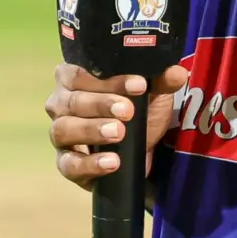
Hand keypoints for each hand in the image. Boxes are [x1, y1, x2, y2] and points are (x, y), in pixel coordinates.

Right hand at [45, 62, 188, 190]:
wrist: (141, 148)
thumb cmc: (137, 110)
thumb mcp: (151, 94)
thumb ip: (161, 82)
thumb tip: (176, 73)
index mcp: (73, 79)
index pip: (80, 74)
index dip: (108, 79)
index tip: (139, 84)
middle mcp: (60, 104)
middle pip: (71, 101)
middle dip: (100, 104)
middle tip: (128, 110)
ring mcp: (60, 134)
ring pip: (63, 129)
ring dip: (91, 130)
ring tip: (119, 133)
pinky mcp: (66, 163)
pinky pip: (68, 164)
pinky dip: (89, 164)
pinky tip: (112, 162)